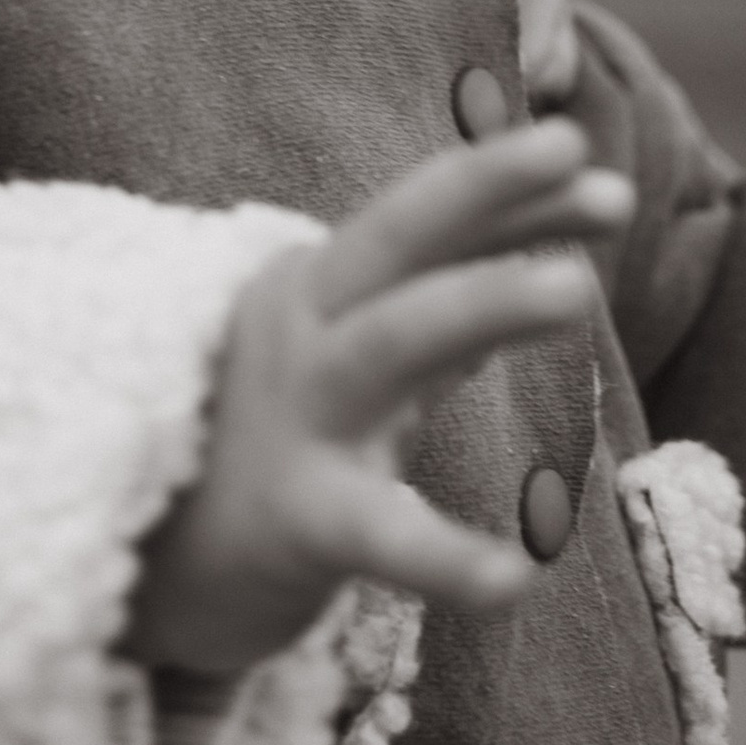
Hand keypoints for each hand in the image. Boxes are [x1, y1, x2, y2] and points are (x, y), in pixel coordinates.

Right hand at [129, 120, 633, 676]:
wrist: (151, 552)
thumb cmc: (277, 433)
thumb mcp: (365, 352)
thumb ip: (454, 305)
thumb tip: (558, 253)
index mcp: (324, 284)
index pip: (428, 217)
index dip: (510, 186)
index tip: (594, 164)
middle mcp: (308, 328)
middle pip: (400, 239)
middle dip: (488, 189)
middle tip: (593, 165)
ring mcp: (300, 416)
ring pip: (394, 340)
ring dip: (486, 301)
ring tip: (580, 289)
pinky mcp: (297, 518)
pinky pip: (379, 532)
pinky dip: (446, 555)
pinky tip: (516, 580)